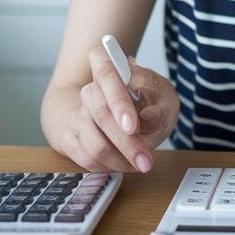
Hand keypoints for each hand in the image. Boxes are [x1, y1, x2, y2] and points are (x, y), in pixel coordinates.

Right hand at [57, 44, 178, 172]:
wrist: (130, 116)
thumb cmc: (150, 102)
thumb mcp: (163, 99)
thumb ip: (157, 108)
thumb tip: (146, 119)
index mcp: (110, 67)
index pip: (106, 75)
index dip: (117, 101)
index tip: (132, 126)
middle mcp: (89, 89)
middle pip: (101, 115)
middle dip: (127, 143)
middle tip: (146, 161)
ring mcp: (78, 114)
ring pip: (94, 143)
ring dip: (120, 160)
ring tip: (140, 164)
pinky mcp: (70, 137)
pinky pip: (85, 158)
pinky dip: (108, 167)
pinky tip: (124, 164)